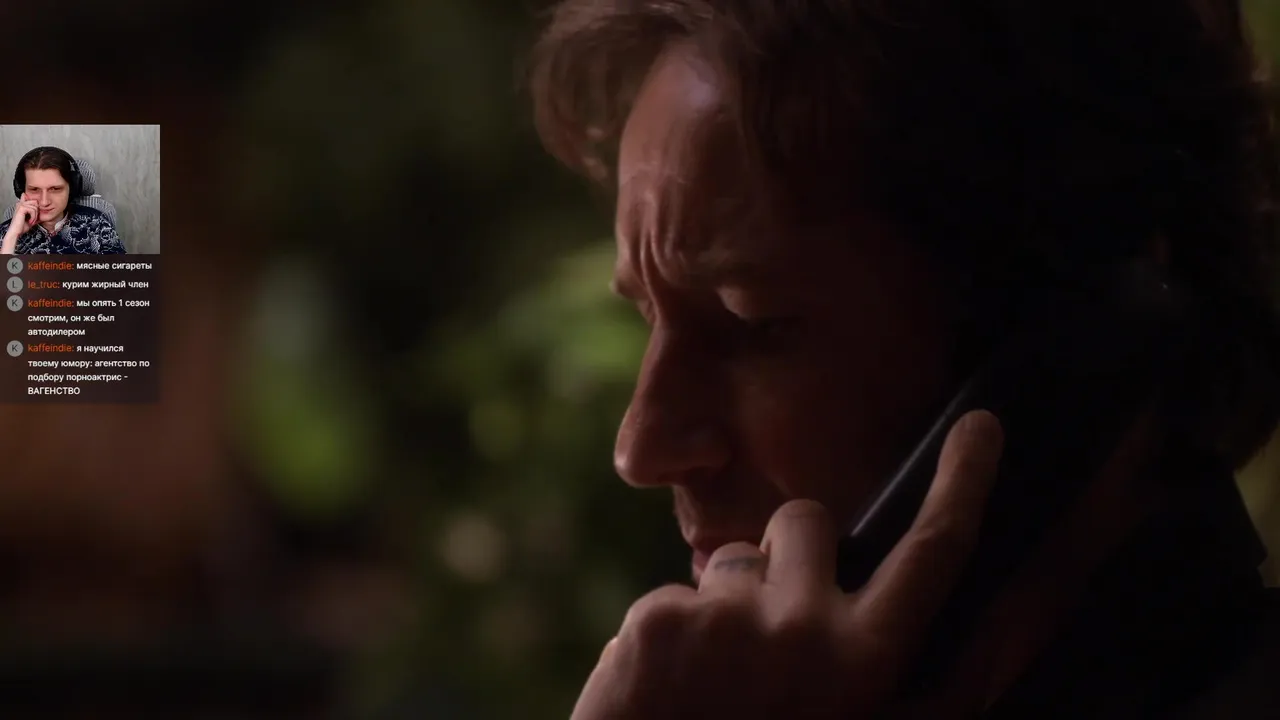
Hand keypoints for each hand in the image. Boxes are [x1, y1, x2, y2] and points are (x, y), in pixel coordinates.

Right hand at [10, 195, 37, 234]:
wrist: (17, 231)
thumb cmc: (22, 226)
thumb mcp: (31, 218)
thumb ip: (35, 212)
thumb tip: (41, 208)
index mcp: (21, 205)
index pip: (27, 196)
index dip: (34, 201)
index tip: (34, 211)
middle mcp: (20, 203)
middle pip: (35, 202)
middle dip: (37, 211)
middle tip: (33, 219)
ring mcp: (20, 205)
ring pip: (35, 207)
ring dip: (35, 216)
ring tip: (31, 221)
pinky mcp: (21, 208)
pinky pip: (33, 210)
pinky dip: (33, 217)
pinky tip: (29, 221)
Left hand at [571, 410, 1003, 719]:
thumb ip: (943, 682)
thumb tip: (1020, 616)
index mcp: (869, 662)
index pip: (933, 551)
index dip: (964, 482)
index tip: (981, 425)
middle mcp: (807, 633)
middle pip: (807, 519)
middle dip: (791, 545)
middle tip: (770, 632)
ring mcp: (728, 621)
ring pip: (732, 558)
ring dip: (728, 602)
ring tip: (713, 681)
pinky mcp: (660, 618)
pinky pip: (675, 593)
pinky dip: (671, 633)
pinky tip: (666, 689)